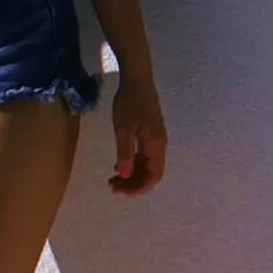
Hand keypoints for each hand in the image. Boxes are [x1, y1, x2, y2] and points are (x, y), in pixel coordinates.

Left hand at [109, 71, 166, 196]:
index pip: (154, 175)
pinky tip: (118, 166)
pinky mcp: (149, 133)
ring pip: (147, 165)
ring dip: (132, 175)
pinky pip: (144, 156)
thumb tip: (125, 176)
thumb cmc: (129, 102)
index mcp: (156, 144)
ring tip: (113, 180)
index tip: (122, 193)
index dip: (140, 188)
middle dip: (133, 184)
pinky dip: (132, 164)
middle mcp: (159, 144)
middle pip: (151, 173)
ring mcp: (155, 139)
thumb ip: (125, 154)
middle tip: (112, 188)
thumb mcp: (123, 129)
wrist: (136, 79)